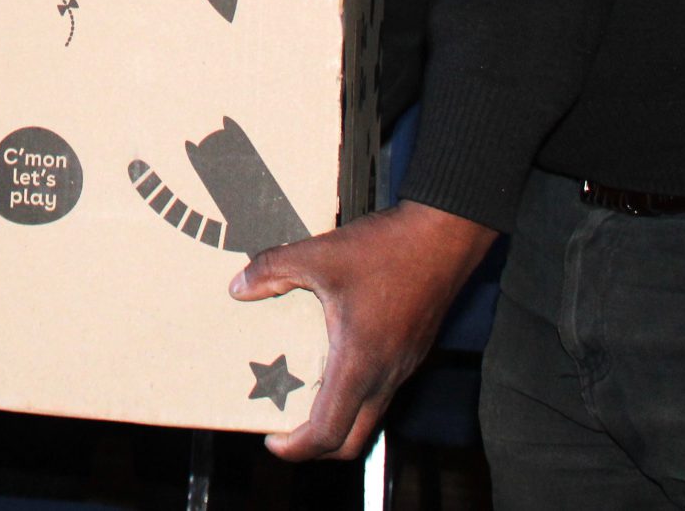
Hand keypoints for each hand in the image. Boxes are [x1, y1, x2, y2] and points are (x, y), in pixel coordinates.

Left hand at [231, 200, 497, 461]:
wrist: (445, 236)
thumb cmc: (386, 249)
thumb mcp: (318, 255)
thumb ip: (273, 270)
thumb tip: (239, 288)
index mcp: (359, 362)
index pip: (329, 432)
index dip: (297, 447)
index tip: (271, 440)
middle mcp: (385, 375)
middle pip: (352, 440)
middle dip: (316, 445)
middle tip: (284, 427)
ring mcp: (403, 367)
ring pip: (369, 416)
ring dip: (336, 417)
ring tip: (301, 394)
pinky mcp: (411, 353)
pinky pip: (381, 391)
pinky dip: (353, 393)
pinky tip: (332, 362)